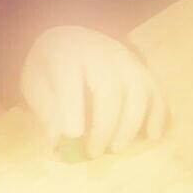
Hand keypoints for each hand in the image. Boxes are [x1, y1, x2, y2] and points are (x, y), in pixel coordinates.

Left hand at [20, 23, 165, 154]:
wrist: (72, 40)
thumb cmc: (52, 68)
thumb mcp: (36, 84)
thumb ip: (47, 111)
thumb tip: (59, 143)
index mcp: (67, 53)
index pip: (71, 78)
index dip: (72, 108)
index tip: (73, 136)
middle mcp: (101, 53)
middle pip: (109, 88)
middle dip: (104, 125)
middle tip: (94, 153)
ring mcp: (127, 61)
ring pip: (138, 91)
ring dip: (129, 125)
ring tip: (115, 149)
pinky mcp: (144, 72)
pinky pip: (156, 93)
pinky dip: (157, 116)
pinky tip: (151, 137)